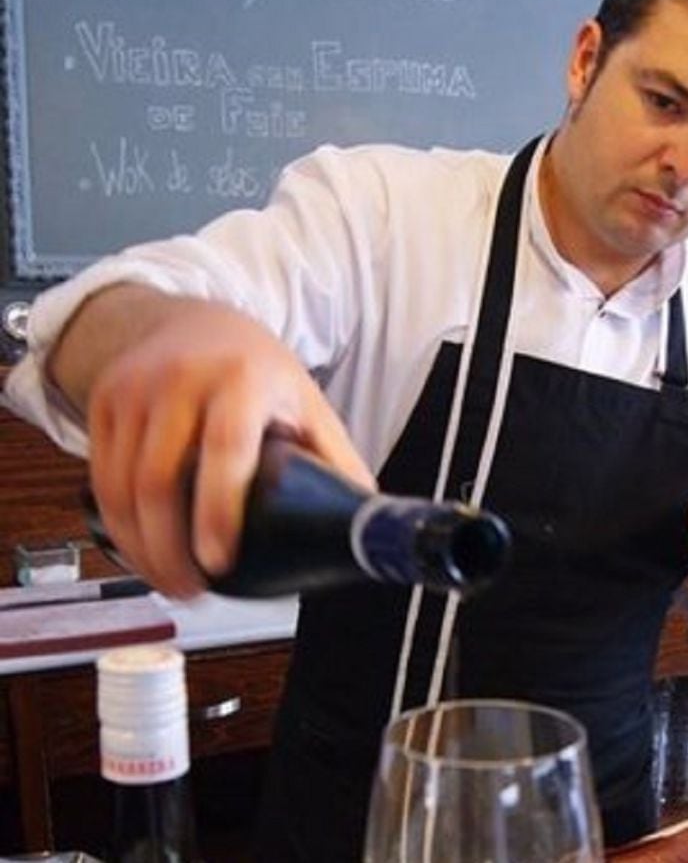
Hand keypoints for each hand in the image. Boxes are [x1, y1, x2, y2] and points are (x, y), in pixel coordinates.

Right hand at [62, 287, 374, 597]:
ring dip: (139, 547)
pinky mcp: (105, 402)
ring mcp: (136, 389)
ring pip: (120, 486)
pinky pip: (100, 478)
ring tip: (168, 579)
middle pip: (158, 479)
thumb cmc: (257, 370)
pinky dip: (116, 524)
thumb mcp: (307, 403)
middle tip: (192, 589)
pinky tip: (141, 548)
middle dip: (169, 549)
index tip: (218, 561)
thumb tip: (366, 520)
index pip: (226, 448)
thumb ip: (335, 459)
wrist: (196, 321)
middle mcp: (182, 379)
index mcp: (244, 379)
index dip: (217, 510)